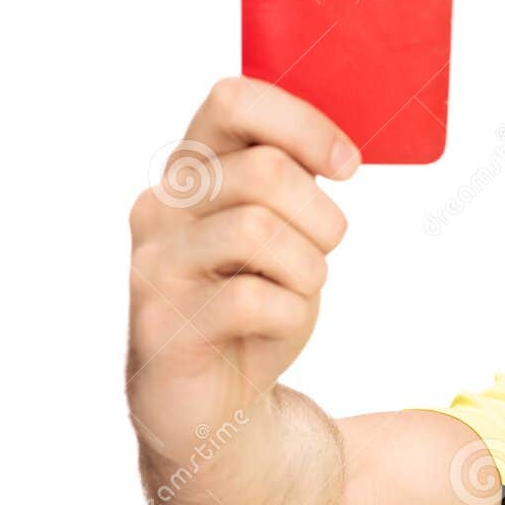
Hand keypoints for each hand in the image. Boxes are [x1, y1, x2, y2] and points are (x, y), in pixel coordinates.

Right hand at [126, 77, 354, 463]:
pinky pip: (253, 300)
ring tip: (297, 292)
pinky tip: (274, 329)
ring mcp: (156, 265)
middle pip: (265, 171)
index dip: (304, 125)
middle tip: (323, 251)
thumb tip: (336, 147)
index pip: (234, 101)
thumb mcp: (285, 229)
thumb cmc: (255, 304)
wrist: (213, 403)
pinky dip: (289, 317)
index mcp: (193, 169)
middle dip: (322, 216)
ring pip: (259, 230)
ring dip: (307, 268)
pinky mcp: (162, 325)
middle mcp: (163, 207)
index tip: (347, 167)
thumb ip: (292, 180)